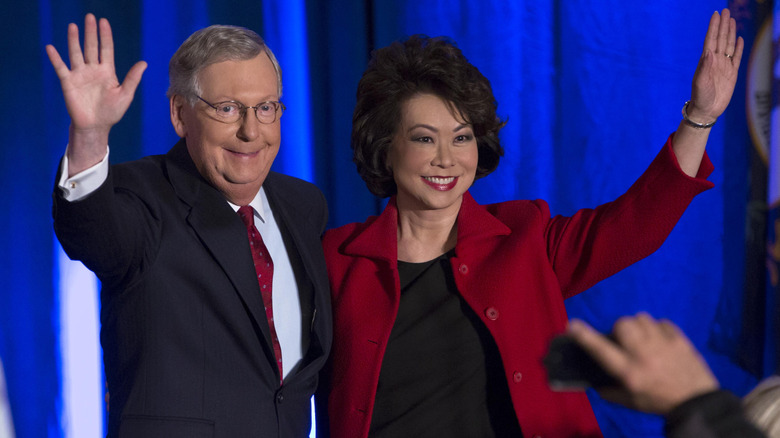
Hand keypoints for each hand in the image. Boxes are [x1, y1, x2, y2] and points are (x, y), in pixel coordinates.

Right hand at [46, 14, 145, 172]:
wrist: (96, 126)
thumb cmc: (112, 112)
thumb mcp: (125, 95)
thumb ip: (133, 78)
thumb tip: (144, 62)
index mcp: (107, 71)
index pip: (106, 49)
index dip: (105, 35)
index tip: (103, 22)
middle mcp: (93, 70)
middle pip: (91, 47)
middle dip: (91, 33)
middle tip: (90, 17)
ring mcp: (80, 75)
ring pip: (76, 53)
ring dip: (74, 40)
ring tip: (73, 26)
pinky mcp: (68, 82)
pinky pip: (61, 68)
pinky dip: (56, 58)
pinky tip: (51, 48)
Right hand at [567, 313, 718, 414]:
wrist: (697, 402)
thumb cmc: (659, 402)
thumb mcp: (631, 403)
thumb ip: (609, 391)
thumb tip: (594, 381)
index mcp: (629, 373)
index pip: (602, 351)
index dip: (585, 337)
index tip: (572, 325)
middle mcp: (643, 355)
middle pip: (623, 324)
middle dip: (619, 329)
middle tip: (624, 341)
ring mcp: (663, 344)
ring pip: (641, 318)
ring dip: (638, 326)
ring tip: (644, 338)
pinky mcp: (679, 339)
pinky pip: (661, 322)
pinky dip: (657, 328)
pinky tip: (660, 340)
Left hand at [686, 8, 743, 122]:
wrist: (706, 110)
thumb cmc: (700, 97)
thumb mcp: (701, 82)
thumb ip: (705, 67)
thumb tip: (709, 52)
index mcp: (706, 61)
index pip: (711, 40)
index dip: (714, 27)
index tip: (716, 14)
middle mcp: (715, 61)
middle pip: (721, 39)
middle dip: (723, 25)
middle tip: (725, 10)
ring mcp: (724, 66)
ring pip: (728, 45)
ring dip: (730, 32)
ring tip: (731, 20)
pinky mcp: (732, 74)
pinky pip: (736, 57)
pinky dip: (738, 48)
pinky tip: (739, 39)